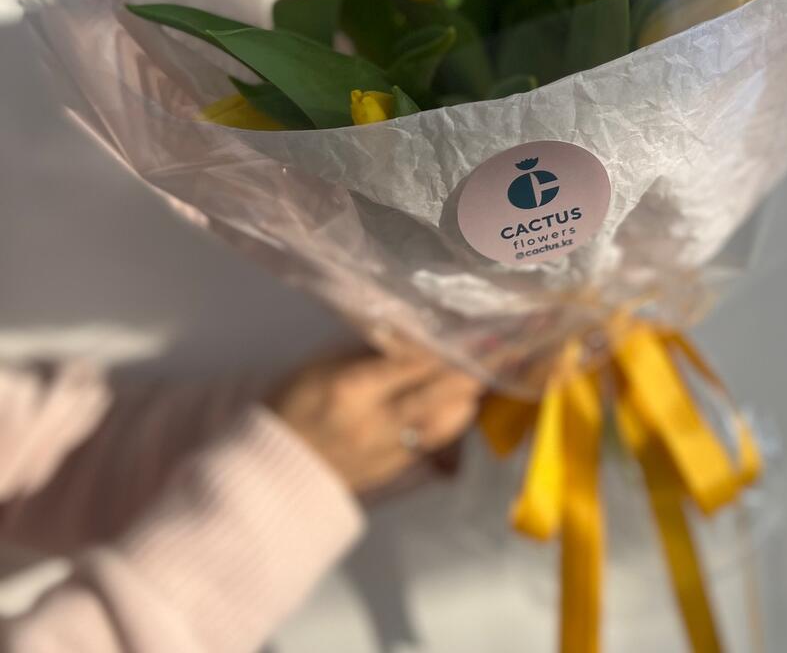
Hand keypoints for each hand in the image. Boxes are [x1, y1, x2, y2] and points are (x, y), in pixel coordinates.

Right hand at [267, 352, 481, 493]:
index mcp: (352, 388)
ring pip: (444, 423)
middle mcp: (376, 422)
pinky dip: (450, 421)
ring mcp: (388, 451)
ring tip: (483, 375)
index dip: (447, 348)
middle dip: (471, 371)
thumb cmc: (290, 406)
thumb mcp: (318, 366)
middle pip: (438, 394)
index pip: (413, 364)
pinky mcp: (395, 471)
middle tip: (498, 350)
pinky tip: (461, 404)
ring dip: (467, 398)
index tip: (473, 331)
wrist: (269, 474)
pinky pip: (434, 442)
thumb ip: (366, 350)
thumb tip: (411, 333)